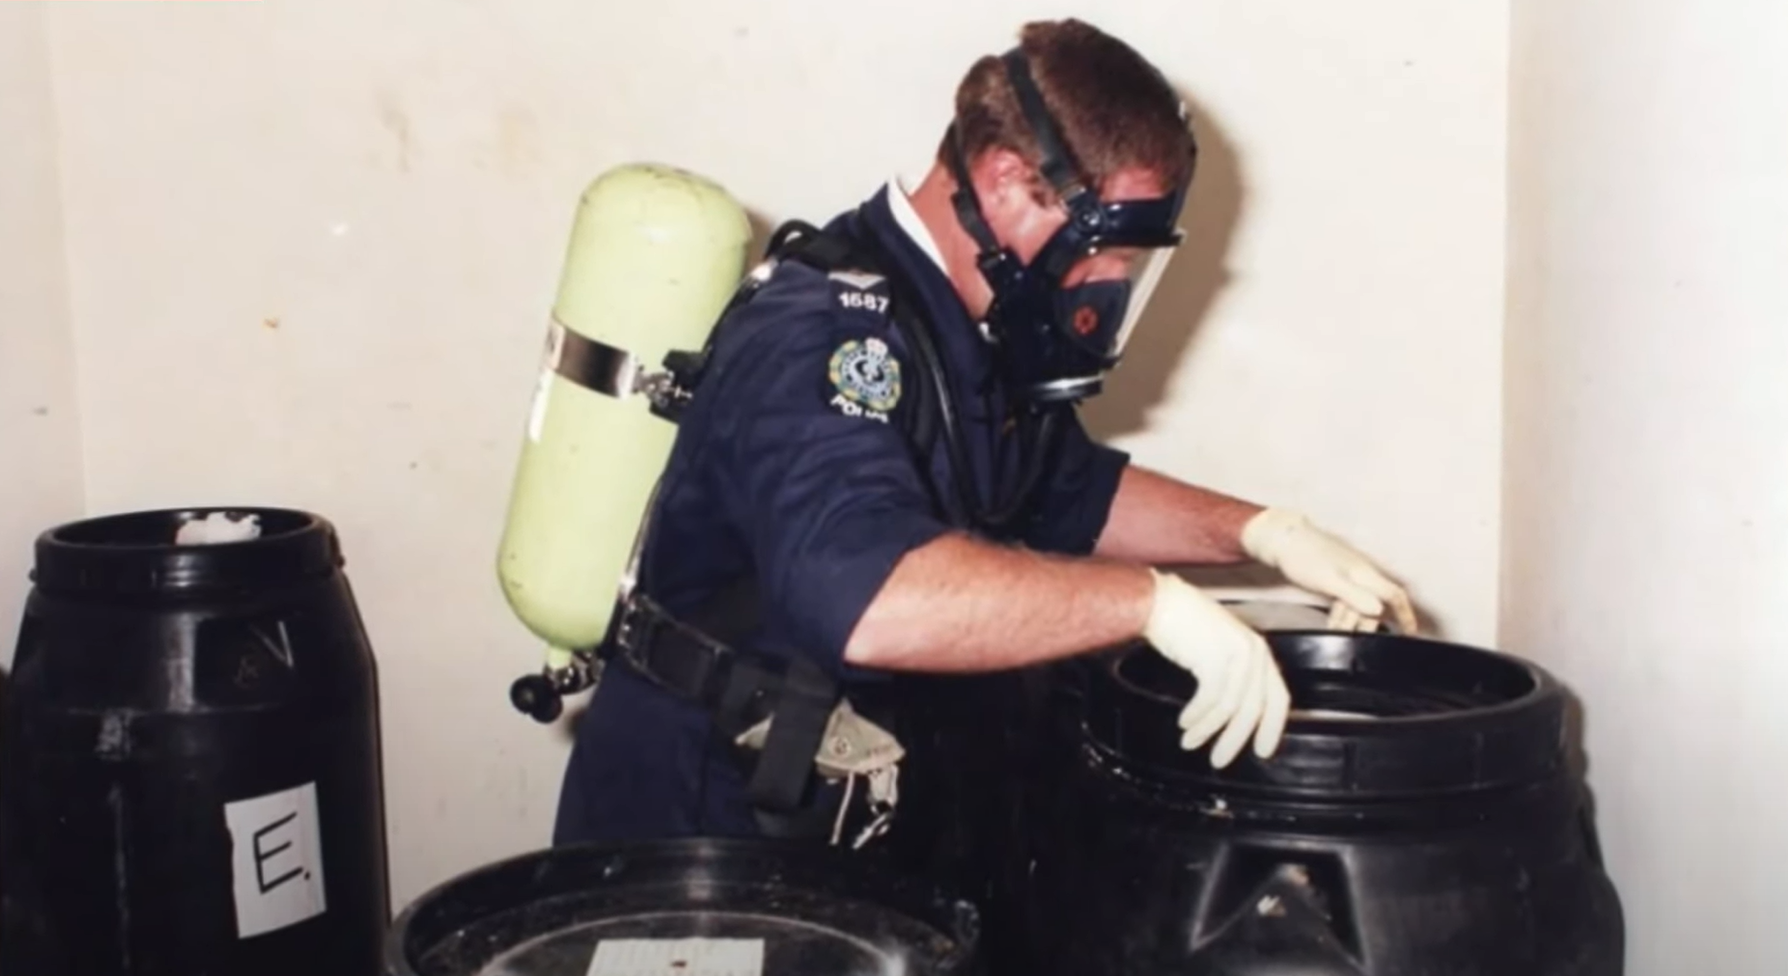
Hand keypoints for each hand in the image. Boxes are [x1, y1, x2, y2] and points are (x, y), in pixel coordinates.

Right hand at [1143, 570, 1291, 767]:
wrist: (1162, 603)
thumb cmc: (1186, 626)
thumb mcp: (1220, 651)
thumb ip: (1234, 677)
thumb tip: (1234, 717)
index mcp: (1260, 652)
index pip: (1278, 698)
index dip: (1272, 728)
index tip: (1262, 752)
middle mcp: (1255, 653)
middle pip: (1254, 709)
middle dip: (1235, 739)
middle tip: (1220, 761)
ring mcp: (1238, 655)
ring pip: (1230, 708)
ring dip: (1208, 730)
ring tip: (1191, 742)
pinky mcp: (1216, 658)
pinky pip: (1210, 700)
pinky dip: (1197, 716)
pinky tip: (1185, 723)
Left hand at [1241, 508, 1418, 633]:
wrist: (1280, 539)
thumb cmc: (1303, 557)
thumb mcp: (1329, 580)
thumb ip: (1354, 596)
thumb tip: (1379, 611)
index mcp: (1364, 573)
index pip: (1394, 594)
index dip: (1406, 613)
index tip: (1411, 633)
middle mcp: (1360, 574)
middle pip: (1375, 604)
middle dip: (1368, 624)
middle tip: (1355, 643)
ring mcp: (1347, 575)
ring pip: (1357, 604)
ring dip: (1351, 622)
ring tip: (1337, 637)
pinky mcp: (1334, 577)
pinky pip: (1345, 600)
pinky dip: (1341, 614)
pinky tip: (1333, 624)